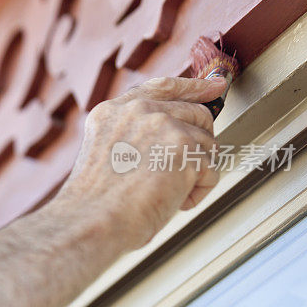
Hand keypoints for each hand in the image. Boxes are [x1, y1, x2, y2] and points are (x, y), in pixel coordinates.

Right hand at [55, 76, 227, 249]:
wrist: (92, 220)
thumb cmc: (95, 203)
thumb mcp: (106, 155)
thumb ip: (134, 137)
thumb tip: (174, 140)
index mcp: (113, 111)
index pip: (161, 88)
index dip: (192, 87)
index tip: (214, 86)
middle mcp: (138, 111)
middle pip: (195, 113)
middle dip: (201, 142)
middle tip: (189, 170)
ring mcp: (162, 125)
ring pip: (207, 145)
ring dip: (196, 174)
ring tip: (168, 194)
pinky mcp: (184, 147)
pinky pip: (211, 171)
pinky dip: (198, 193)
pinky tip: (174, 203)